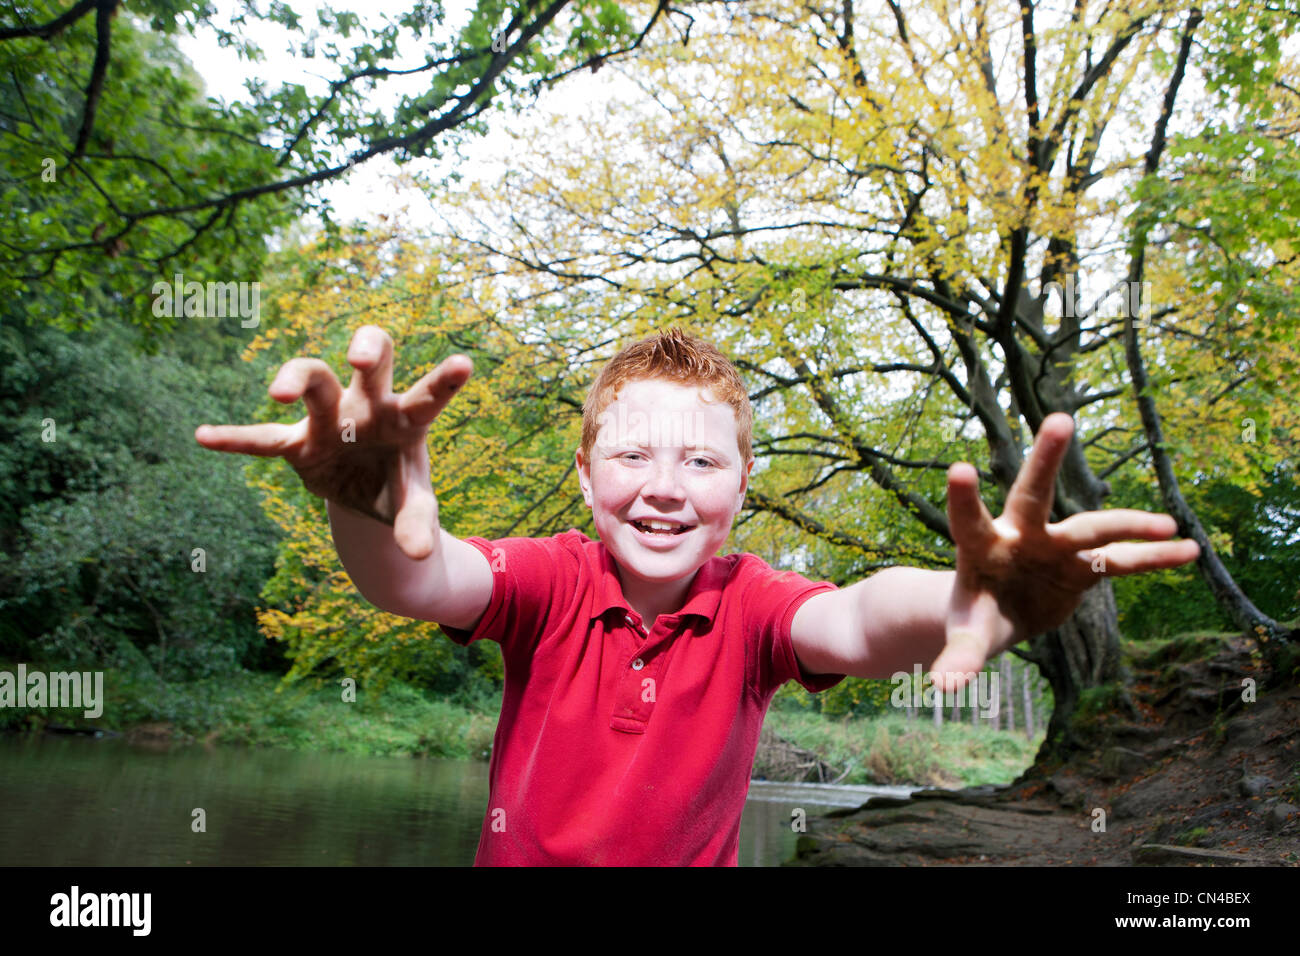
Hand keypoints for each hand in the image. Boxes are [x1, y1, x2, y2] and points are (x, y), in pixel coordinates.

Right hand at [194, 325, 471, 559]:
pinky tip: (202, 436)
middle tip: (359, 358)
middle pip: (371, 363)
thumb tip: (417, 554)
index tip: (465, 364)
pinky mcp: (298, 443)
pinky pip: (262, 439)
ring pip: (314, 380)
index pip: (428, 396)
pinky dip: (234, 439)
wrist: (367, 495)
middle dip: (367, 349)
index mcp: (407, 418)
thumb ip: (417, 523)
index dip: (444, 381)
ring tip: (278, 392)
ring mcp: (330, 420)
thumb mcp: (413, 505)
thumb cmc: (397, 483)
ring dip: (295, 378)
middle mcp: (369, 406)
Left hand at [929, 412, 1199, 690]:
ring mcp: (1055, 545)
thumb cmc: (975, 618)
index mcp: (982, 547)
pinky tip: (1188, 550)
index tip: (960, 469)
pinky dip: (1153, 558)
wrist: (1001, 614)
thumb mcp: (968, 637)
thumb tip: (945, 688)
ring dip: (1129, 524)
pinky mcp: (1083, 565)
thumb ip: (960, 657)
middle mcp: (1021, 534)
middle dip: (1045, 460)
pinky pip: (1123, 560)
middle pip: (1033, 494)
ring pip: (1093, 527)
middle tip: (1060, 420)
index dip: (966, 498)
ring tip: (1169, 524)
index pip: (969, 519)